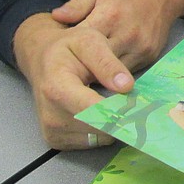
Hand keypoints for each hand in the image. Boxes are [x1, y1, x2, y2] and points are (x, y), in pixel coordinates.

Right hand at [13, 12, 131, 149]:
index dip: (119, 109)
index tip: (139, 105)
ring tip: (118, 102)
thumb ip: (107, 63)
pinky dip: (104, 130)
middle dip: (122, 116)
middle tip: (137, 103)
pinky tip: (104, 112)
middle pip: (98, 127)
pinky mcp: (57, 141)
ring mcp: (52, 131)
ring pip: (99, 138)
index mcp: (57, 88)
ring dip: (115, 124)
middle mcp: (51, 115)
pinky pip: (92, 142)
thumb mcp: (90, 42)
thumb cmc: (69, 48)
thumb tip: (127, 86)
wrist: (44, 60)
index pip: (92, 109)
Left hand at [51, 0, 183, 72]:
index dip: (67, 50)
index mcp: (110, 14)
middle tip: (67, 70)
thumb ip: (78, 3)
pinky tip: (105, 69)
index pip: (82, 41)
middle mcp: (127, 34)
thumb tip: (56, 17)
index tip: (57, 55)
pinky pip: (126, 72)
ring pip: (112, 73)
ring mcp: (140, 47)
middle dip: (80, 67)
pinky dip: (114, 73)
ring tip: (85, 72)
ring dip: (97, 74)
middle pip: (96, 63)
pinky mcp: (150, 56)